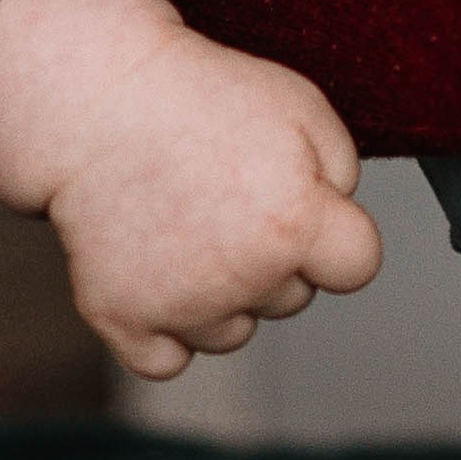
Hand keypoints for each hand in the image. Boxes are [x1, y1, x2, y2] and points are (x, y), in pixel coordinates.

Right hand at [0, 0, 382, 377]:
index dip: (340, 238)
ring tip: (190, 224)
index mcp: (296, 224)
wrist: (103, 104)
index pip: (357, 267)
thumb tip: (341, 222)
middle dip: (276, 257)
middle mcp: (244, 276)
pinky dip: (166, 329)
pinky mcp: (123, 321)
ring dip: (223, 295)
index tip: (314, 216)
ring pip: (233, 332)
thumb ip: (342, 171)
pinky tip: (159, 271)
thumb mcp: (303, 105)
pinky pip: (169, 360)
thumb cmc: (205, 99)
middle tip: (231, 199)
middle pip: (293, 298)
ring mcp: (180, 306)